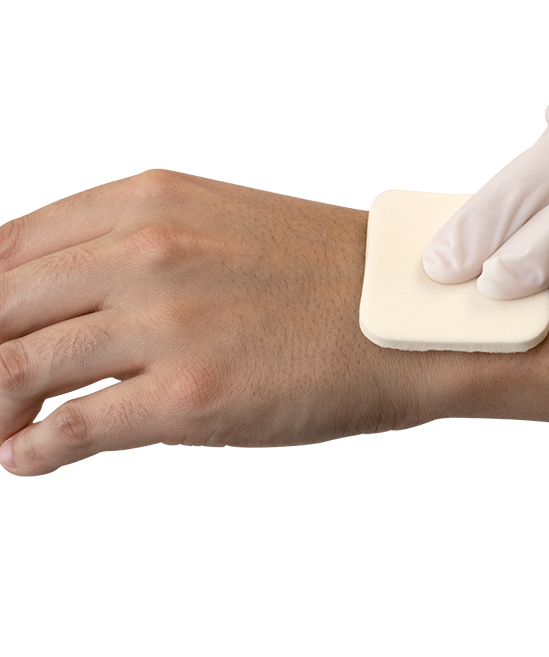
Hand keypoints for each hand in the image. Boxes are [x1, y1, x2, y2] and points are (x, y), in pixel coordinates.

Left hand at [0, 170, 426, 475]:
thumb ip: (134, 247)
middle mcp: (148, 252)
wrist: (397, 315)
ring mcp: (166, 323)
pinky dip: (30, 450)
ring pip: (20, 367)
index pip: (18, 247)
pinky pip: (72, 429)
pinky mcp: (188, 395)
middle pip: (5, 306)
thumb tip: (65, 299)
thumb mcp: (219, 226)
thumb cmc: (321, 272)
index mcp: (152, 203)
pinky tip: (23, 458)